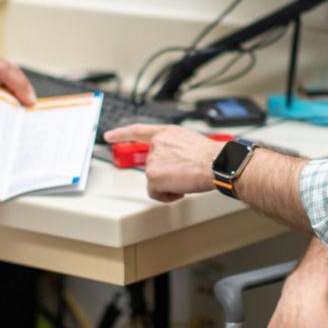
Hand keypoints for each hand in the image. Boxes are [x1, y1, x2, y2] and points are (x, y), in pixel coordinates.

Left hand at [103, 124, 223, 202]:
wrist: (217, 164)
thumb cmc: (213, 157)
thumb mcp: (190, 143)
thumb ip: (175, 149)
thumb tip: (176, 164)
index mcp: (167, 133)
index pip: (139, 131)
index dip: (122, 133)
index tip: (109, 136)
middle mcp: (157, 144)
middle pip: (152, 167)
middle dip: (166, 175)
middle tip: (185, 176)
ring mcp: (153, 159)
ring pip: (155, 181)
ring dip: (169, 185)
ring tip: (187, 180)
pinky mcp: (153, 176)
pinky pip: (155, 193)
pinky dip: (166, 196)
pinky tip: (180, 190)